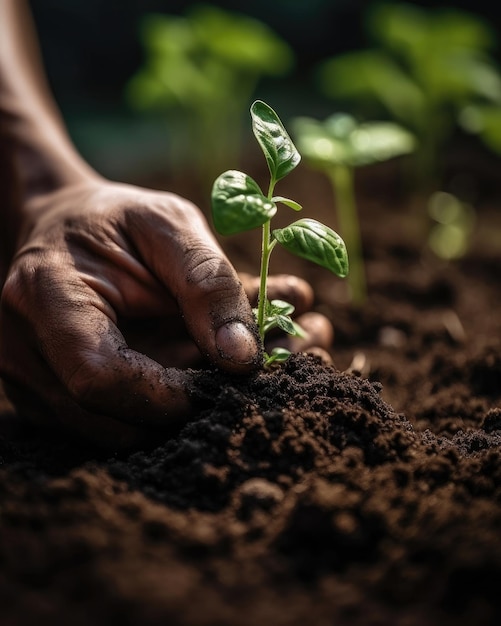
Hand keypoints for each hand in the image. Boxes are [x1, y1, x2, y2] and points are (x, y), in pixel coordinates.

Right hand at [0, 180, 332, 447]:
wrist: (70, 228)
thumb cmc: (115, 219)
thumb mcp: (167, 223)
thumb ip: (206, 283)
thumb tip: (244, 359)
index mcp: (48, 296)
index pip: (99, 376)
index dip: (171, 394)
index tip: (232, 379)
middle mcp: (31, 353)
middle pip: (118, 420)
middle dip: (204, 407)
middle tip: (290, 360)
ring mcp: (42, 384)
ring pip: (129, 430)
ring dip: (206, 407)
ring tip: (285, 352)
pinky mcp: (66, 399)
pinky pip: (130, 420)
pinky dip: (189, 400)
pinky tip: (239, 363)